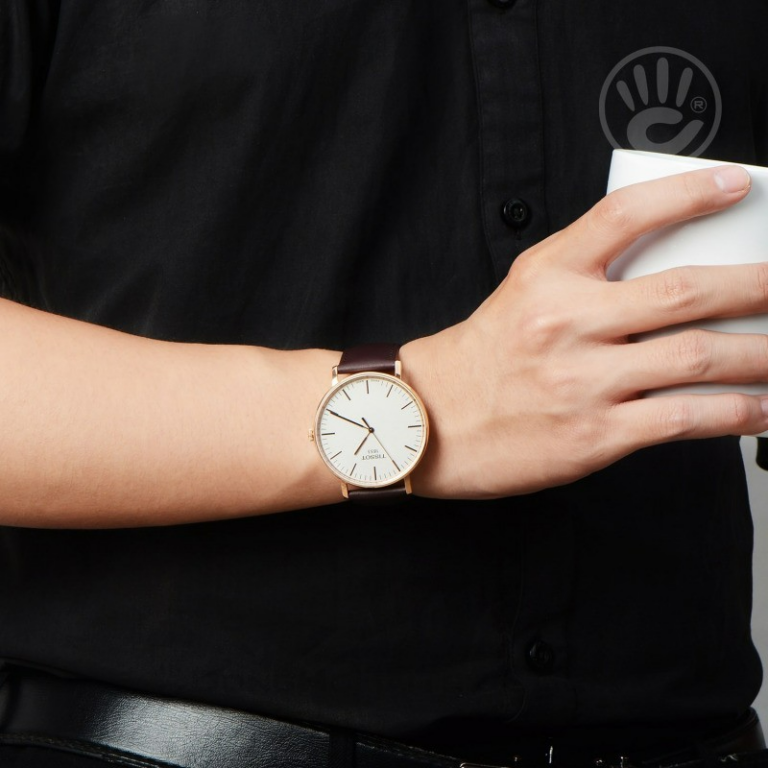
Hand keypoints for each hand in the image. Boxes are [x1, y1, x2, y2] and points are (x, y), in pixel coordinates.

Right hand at [402, 165, 767, 498]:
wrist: (430, 422)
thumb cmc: (479, 362)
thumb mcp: (520, 298)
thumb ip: (584, 281)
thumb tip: (670, 283)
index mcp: (545, 276)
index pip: (624, 215)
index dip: (687, 194)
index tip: (737, 185)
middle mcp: (566, 322)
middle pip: (684, 289)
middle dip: (759, 283)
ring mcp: (582, 379)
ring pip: (698, 356)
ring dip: (764, 354)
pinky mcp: (593, 433)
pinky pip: (684, 418)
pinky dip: (736, 413)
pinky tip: (763, 409)